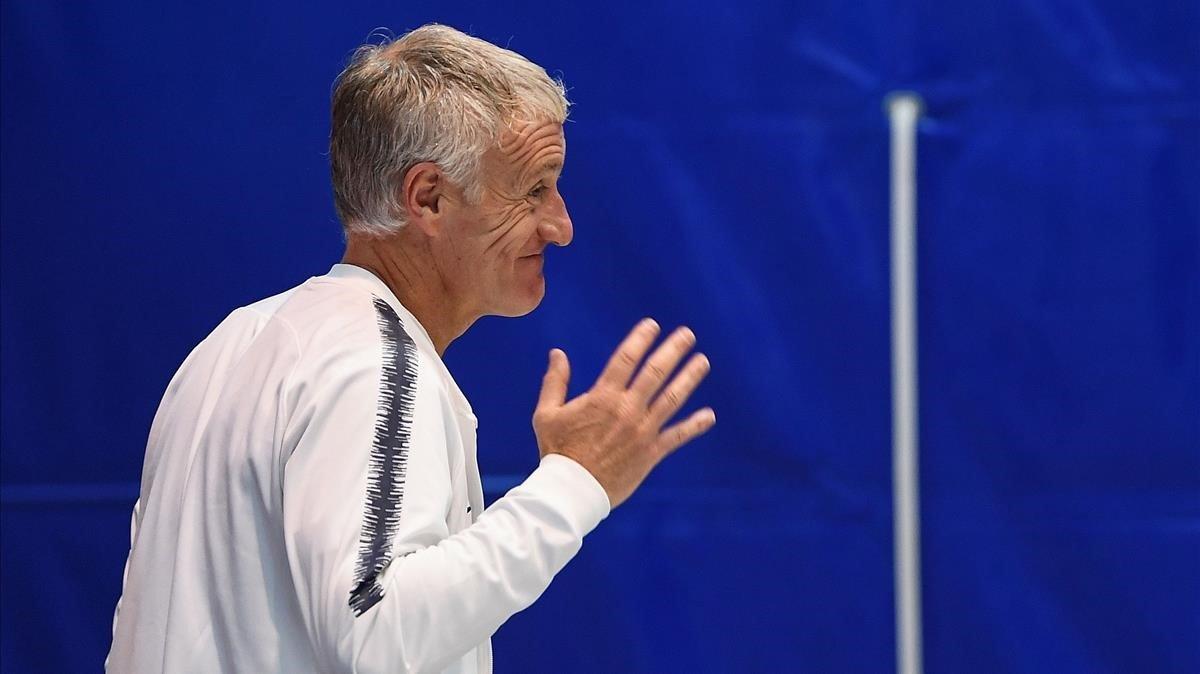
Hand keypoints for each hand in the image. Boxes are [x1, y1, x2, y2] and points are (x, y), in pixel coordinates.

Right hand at [532, 319, 715, 508]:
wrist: (571, 491)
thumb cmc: (557, 452)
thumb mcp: (547, 414)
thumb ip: (555, 382)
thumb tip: (557, 353)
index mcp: (602, 398)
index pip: (626, 359)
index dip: (640, 339)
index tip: (652, 325)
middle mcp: (627, 410)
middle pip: (655, 373)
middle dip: (673, 351)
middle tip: (688, 334)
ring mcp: (642, 431)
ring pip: (671, 399)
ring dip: (689, 378)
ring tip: (703, 361)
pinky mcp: (651, 453)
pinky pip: (677, 436)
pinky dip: (695, 425)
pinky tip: (710, 415)